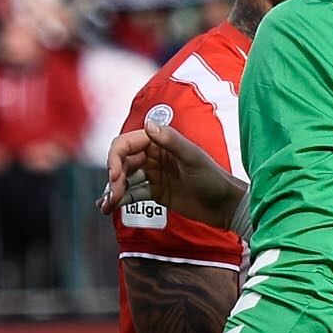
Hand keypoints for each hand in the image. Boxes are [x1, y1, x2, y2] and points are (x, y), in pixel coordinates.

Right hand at [100, 110, 244, 229]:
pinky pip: (131, 193)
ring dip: (112, 190)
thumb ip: (171, 141)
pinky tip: (108, 207)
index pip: (126, 144)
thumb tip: (149, 124)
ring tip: (107, 206)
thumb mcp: (193, 158)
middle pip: (122, 162)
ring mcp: (153, 175)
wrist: (226, 206)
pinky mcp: (154, 192)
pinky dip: (119, 199)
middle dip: (114, 178)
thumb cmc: (214, 179)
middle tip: (113, 195)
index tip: (115, 175)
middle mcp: (153, 157)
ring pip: (124, 179)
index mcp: (160, 143)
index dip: (115, 157)